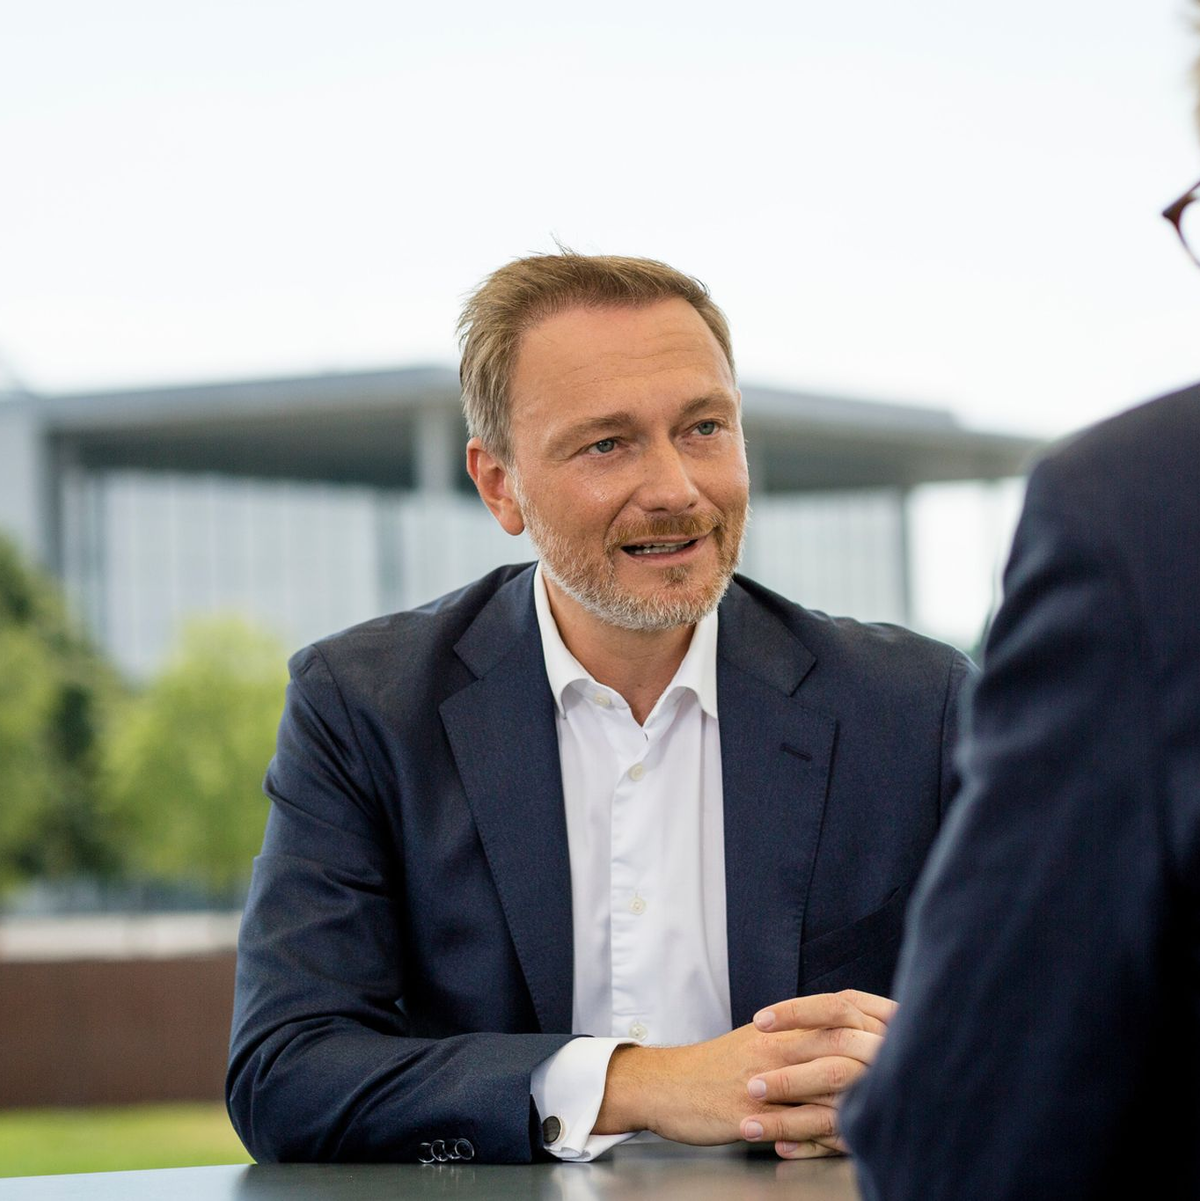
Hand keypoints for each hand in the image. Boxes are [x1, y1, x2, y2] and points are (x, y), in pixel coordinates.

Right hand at [593, 989, 893, 1151]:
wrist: (667, 1085)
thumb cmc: (716, 1067)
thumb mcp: (760, 1042)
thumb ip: (802, 1038)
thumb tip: (848, 1042)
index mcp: (783, 1028)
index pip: (842, 1016)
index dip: (879, 1029)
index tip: (909, 1042)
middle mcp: (778, 1048)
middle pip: (844, 1049)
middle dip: (883, 1067)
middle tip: (915, 1081)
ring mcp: (766, 1081)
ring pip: (829, 1091)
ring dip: (863, 1106)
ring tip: (891, 1120)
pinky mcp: (752, 1115)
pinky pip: (802, 1128)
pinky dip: (831, 1138)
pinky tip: (850, 1146)